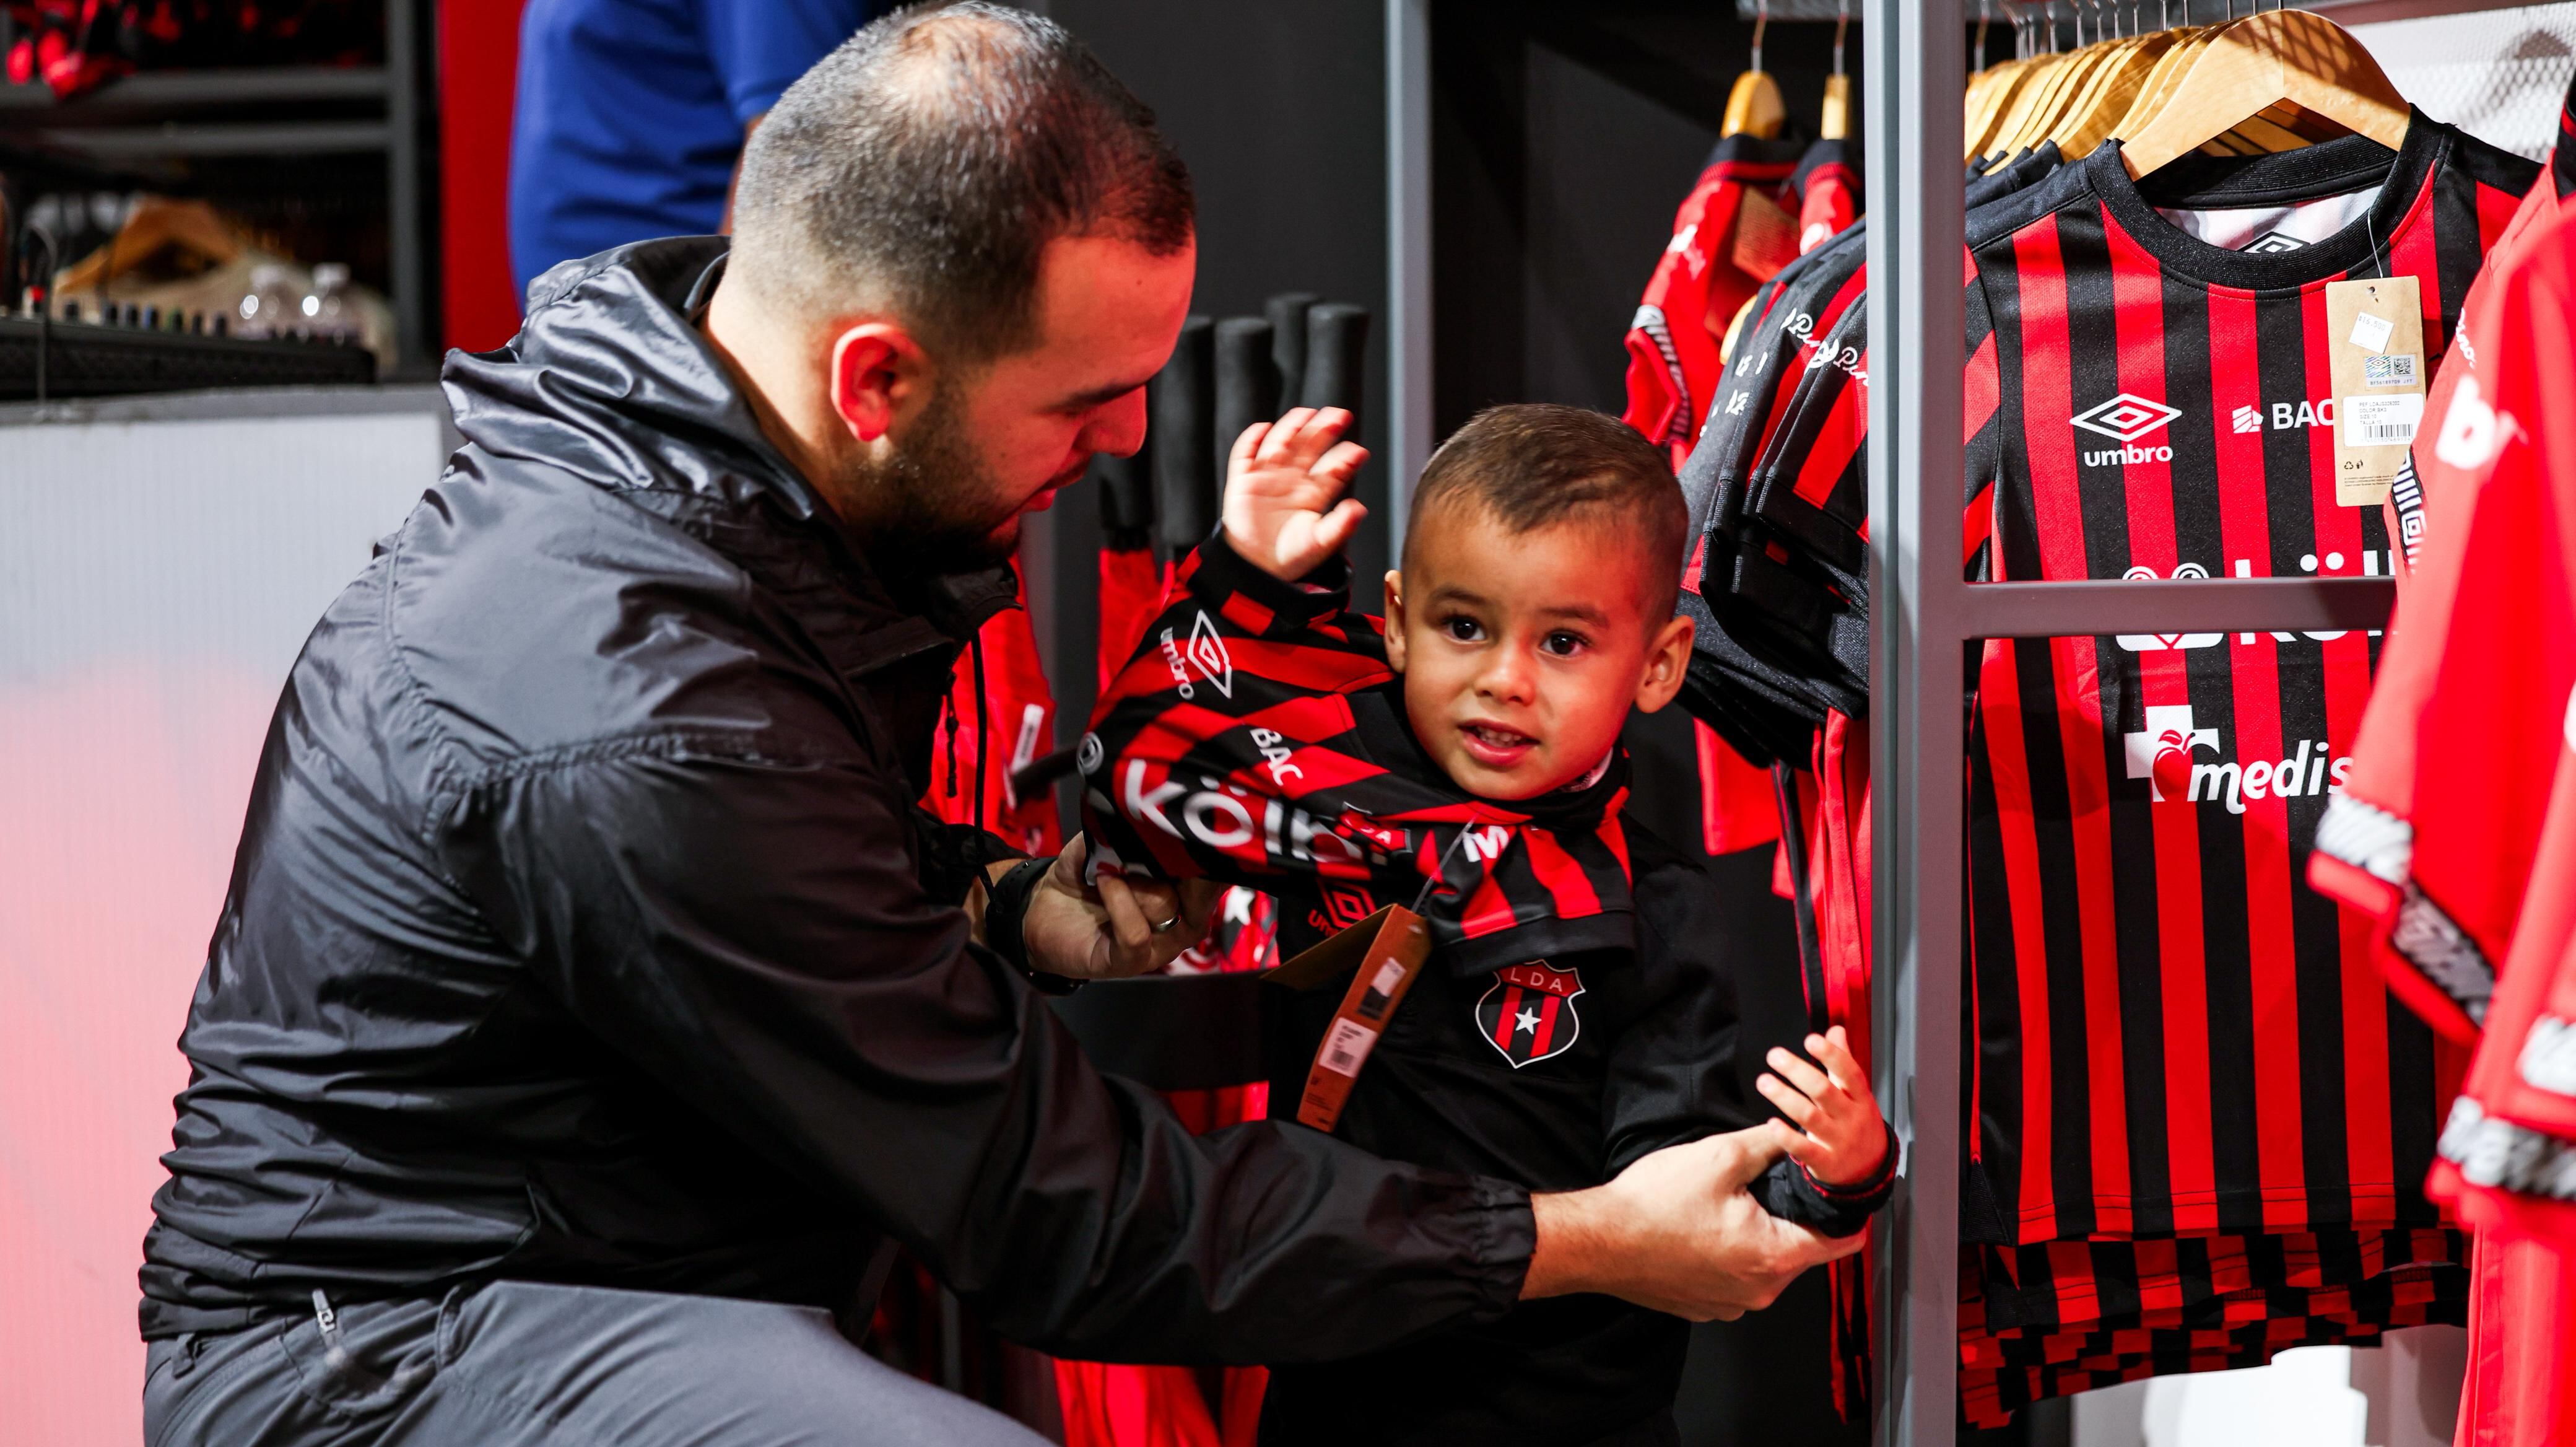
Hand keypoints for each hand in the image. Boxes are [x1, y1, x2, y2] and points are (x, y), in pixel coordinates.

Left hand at [1009, 835, 1222, 980]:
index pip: (1215, 876)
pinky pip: (1136, 935)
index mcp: (1185, 893)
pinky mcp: (1128, 963)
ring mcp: (1157, 946)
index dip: (1211, 854)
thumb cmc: (1084, 875)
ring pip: (1165, 909)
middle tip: (1151, 842)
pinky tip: (1103, 882)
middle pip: (1197, 891)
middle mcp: (1180, 921)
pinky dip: (1119, 903)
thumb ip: (1133, 830)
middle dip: (1172, 863)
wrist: (1042, 908)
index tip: (1197, 827)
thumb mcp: (1109, 842)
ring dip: (1135, 883)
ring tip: (1109, 870)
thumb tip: (1150, 808)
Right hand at [1221, 407, 1369, 580]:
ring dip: (1292, 428)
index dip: (1345, 458)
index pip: (1334, 468)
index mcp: (1315, 492)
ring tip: (1306, 414)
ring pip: (1281, 443)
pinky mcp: (1243, 480)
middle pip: (1310, 446)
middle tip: (1340, 416)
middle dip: (1324, 430)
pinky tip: (1263, 428)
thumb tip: (1360, 508)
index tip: (1359, 453)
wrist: (1256, 567)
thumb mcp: (1321, 543)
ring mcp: (1268, 477)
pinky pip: (1245, 455)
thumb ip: (1341, 526)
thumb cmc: (1290, 555)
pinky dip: (1251, 441)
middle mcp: (1293, 479)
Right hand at [1521, 1122, 1863, 1320]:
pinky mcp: (1706, 1307)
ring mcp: (1731, 1304)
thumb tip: (1796, 1134)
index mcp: (1774, 1255)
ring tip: (1726, 1203)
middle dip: (1790, 1216)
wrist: (1600, 1242)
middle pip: (1799, 1250)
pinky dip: (1729, 1254)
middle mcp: (1760, 1290)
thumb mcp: (1719, 1156)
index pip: (1839, 1241)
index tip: (1844, 1195)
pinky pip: (1735, 1278)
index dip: (1845, 1212)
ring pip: (1765, 1264)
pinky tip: (1703, 1228)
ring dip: (1757, 1235)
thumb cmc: (1654, 1205)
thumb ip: (1769, 1144)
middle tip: (1767, 1183)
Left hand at [1756, 1026, 1889, 1188]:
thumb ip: (1844, 1061)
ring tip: (1764, 1081)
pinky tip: (1772, 1123)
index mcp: (1860, 1098)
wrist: (1869, 1171)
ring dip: (1785, 1097)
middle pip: (1824, 1091)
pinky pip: (1805, 1150)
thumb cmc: (1858, 1124)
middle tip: (1774, 1055)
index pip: (1849, 1072)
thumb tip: (1835, 1030)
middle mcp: (1850, 1118)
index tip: (1811, 1040)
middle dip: (1798, 1071)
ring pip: (1810, 1117)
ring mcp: (1839, 1141)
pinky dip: (1787, 1137)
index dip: (1832, 1056)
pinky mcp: (1825, 1163)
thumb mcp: (1858, 1094)